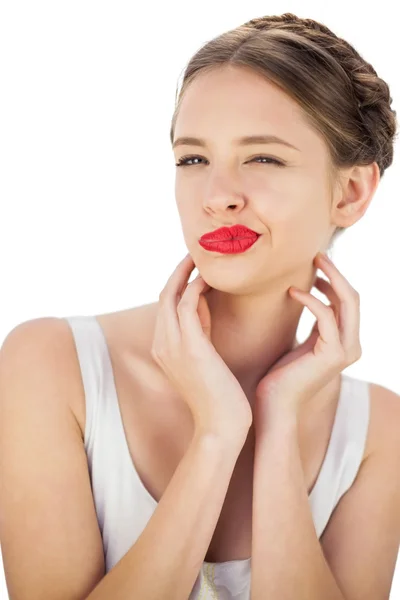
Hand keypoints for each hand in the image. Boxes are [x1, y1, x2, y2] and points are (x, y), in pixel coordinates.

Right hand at [151, 253, 252, 442]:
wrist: (222, 427)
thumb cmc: (219, 395)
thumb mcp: (204, 358)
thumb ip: (200, 332)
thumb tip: (206, 305)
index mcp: (164, 348)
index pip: (165, 305)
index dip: (178, 282)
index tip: (195, 267)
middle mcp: (162, 344)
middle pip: (163, 294)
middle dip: (179, 271)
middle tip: (197, 252)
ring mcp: (172, 346)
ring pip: (171, 294)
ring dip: (186, 272)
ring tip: (203, 257)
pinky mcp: (190, 347)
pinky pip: (187, 304)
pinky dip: (196, 287)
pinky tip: (210, 279)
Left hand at [254, 252, 361, 422]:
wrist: (273, 406)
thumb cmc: (279, 376)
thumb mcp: (298, 342)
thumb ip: (310, 322)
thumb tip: (302, 293)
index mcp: (343, 341)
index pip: (347, 301)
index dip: (334, 278)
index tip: (314, 262)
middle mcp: (351, 345)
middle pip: (353, 297)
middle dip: (336, 271)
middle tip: (315, 253)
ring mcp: (346, 350)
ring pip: (347, 301)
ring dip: (329, 277)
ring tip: (309, 263)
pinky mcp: (333, 354)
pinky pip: (325, 315)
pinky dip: (310, 298)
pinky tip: (291, 292)